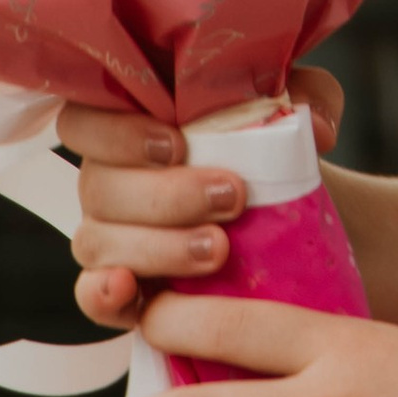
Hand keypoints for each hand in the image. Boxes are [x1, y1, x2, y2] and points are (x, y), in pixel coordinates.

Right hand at [65, 70, 342, 328]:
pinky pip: (90, 296)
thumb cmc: (274, 155)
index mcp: (132, 127)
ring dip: (158, 246)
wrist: (292, 221)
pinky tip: (131, 289)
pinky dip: (104, 295)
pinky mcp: (120, 291)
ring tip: (219, 250)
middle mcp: (108, 181)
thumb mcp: (297, 114)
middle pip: (98, 185)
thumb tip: (312, 127)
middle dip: (166, 195)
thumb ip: (307, 100)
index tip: (177, 144)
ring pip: (98, 240)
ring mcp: (108, 238)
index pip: (85, 120)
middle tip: (230, 198)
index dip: (118, 133)